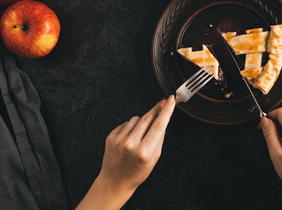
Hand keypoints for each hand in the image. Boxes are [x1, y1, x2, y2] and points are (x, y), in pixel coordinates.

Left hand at [76, 95, 175, 209]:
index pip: (158, 125)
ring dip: (142, 122)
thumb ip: (159, 138)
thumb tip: (163, 119)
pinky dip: (131, 127)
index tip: (170, 100)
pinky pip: (125, 123)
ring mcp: (119, 139)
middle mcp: (130, 144)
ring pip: (136, 119)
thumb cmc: (136, 172)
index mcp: (144, 151)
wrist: (115, 181)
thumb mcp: (154, 158)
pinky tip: (131, 138)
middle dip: (157, 108)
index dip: (166, 110)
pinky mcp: (111, 136)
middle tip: (164, 102)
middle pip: (148, 118)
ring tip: (141, 135)